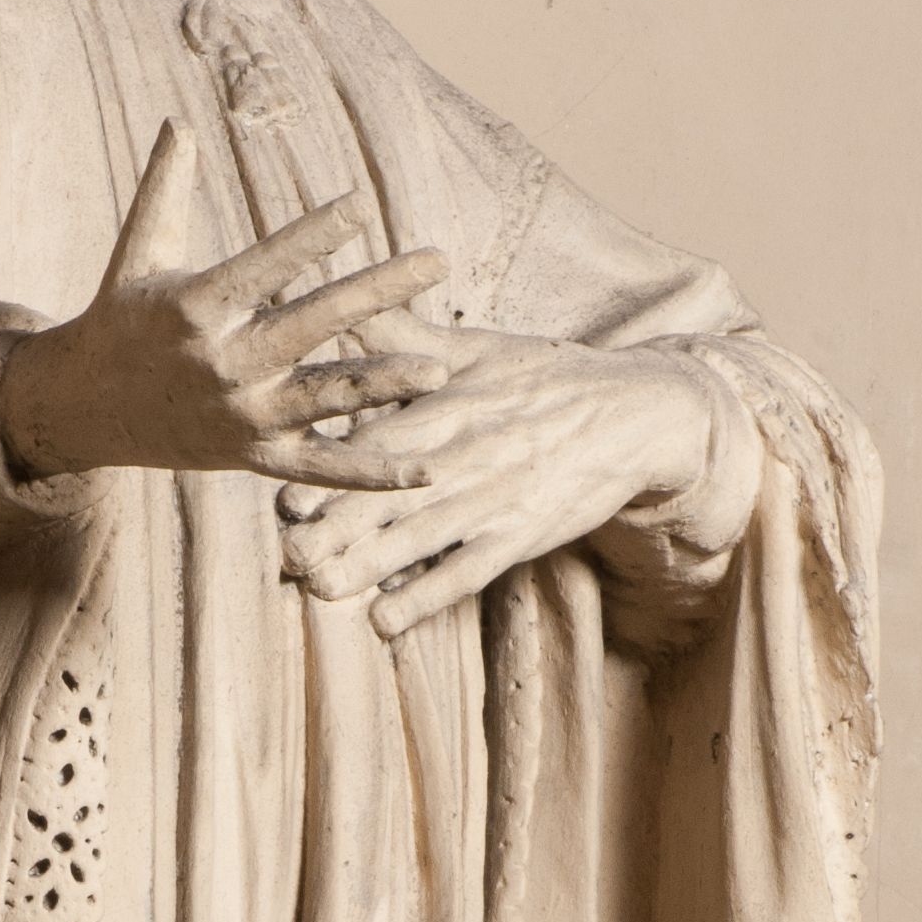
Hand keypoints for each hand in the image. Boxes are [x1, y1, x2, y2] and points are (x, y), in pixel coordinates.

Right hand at [0, 119, 453, 485]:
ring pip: (326, 398)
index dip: (312, 235)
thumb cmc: (119, 317)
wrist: (82, 409)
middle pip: (315, 323)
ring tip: (439, 371)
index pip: (264, 266)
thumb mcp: (137, 251)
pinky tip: (425, 472)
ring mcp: (243, 416)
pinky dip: (373, 474)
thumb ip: (164, 187)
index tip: (360, 206)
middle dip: (380, 291)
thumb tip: (178, 121)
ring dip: (384, 384)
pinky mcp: (255, 458)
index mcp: (196, 307)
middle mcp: (224, 363)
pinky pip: (323, 467)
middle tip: (439, 260)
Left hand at [274, 331, 719, 632]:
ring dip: (368, 568)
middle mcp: (465, 456)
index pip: (379, 443)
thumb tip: (345, 299)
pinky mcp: (521, 536)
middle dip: (336, 530)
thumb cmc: (546, 376)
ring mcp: (494, 500)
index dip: (332, 475)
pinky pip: (466, 573)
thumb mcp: (477, 347)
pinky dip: (425, 598)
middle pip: (390, 498)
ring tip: (317, 590)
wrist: (635, 413)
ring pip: (420, 539)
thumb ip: (405, 335)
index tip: (286, 498)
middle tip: (286, 556)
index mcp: (448, 407)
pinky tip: (383, 623)